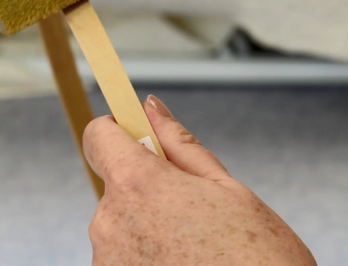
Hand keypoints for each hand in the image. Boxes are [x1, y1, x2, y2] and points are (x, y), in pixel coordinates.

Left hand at [82, 95, 315, 264]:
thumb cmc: (257, 259)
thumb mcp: (228, 190)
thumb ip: (180, 144)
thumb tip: (150, 108)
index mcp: (137, 184)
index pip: (99, 136)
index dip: (118, 130)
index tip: (136, 135)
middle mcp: (108, 220)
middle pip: (117, 183)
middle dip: (148, 187)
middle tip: (191, 210)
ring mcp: (106, 257)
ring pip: (120, 221)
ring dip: (146, 224)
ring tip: (190, 246)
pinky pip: (120, 253)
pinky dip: (142, 254)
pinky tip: (179, 264)